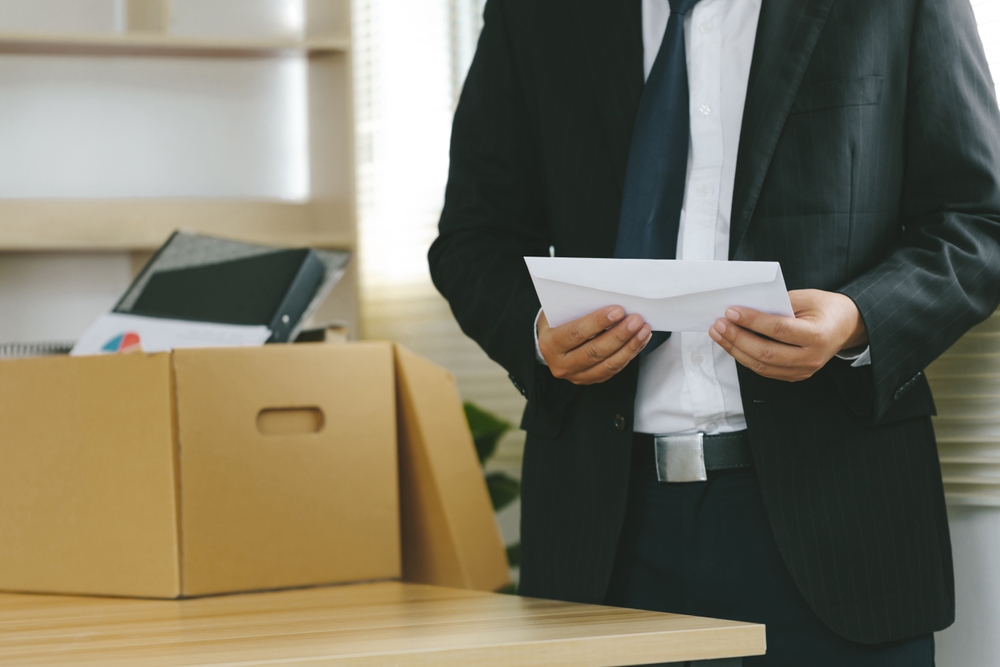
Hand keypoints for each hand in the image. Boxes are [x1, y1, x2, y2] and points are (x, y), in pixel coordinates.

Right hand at [538, 307, 651, 384]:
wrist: (551, 342)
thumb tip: (610, 299)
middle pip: (594, 352)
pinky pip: (614, 369)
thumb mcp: (560, 311)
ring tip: (643, 330)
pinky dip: (630, 354)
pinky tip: (640, 340)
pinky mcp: (591, 379)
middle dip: (619, 335)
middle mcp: (561, 364)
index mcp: (550, 344)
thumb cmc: (558, 320)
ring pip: (608, 364)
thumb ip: (578, 308)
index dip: (598, 322)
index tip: (618, 311)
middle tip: (636, 320)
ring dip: (630, 346)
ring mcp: (576, 375)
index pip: (575, 333)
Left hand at [708, 289, 867, 381]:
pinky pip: (764, 370)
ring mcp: (803, 370)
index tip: (731, 312)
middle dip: (737, 338)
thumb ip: (778, 304)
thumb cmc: (825, 308)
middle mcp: (811, 357)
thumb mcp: (806, 298)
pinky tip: (732, 344)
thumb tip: (744, 308)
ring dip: (735, 349)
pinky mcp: (794, 375)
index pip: (779, 330)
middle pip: (766, 352)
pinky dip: (745, 357)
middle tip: (718, 324)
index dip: (752, 321)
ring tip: (719, 334)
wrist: (846, 326)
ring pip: (761, 365)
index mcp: (817, 335)